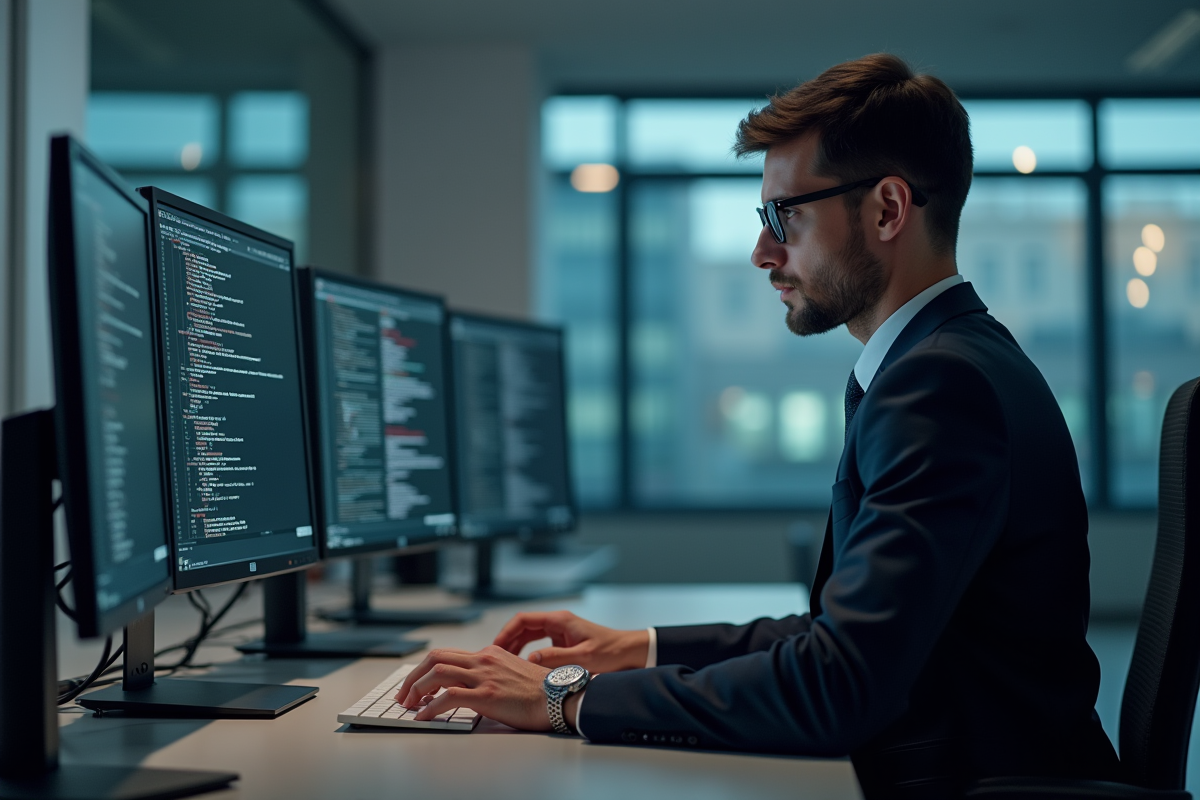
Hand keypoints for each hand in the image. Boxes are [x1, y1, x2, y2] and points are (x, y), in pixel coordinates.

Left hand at [395, 645, 552, 729]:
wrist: (560, 697)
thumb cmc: (541, 691)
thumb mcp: (513, 672)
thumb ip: (492, 673)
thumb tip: (472, 685)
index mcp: (489, 653)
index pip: (447, 654)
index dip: (425, 669)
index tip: (416, 685)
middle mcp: (483, 659)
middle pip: (435, 658)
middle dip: (413, 676)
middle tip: (404, 695)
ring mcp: (484, 676)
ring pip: (437, 673)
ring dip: (416, 690)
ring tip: (410, 705)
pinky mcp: (486, 695)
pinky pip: (449, 697)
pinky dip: (430, 707)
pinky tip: (424, 717)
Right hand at [493, 611, 648, 673]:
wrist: (632, 654)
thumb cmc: (612, 653)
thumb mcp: (583, 658)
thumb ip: (555, 658)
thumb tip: (529, 660)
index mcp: (560, 620)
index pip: (523, 620)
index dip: (506, 632)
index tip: (496, 647)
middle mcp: (558, 623)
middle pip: (523, 627)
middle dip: (507, 641)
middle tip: (495, 659)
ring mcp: (561, 633)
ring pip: (530, 636)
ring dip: (516, 647)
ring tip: (504, 664)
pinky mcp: (565, 644)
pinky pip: (539, 645)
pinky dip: (528, 653)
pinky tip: (523, 667)